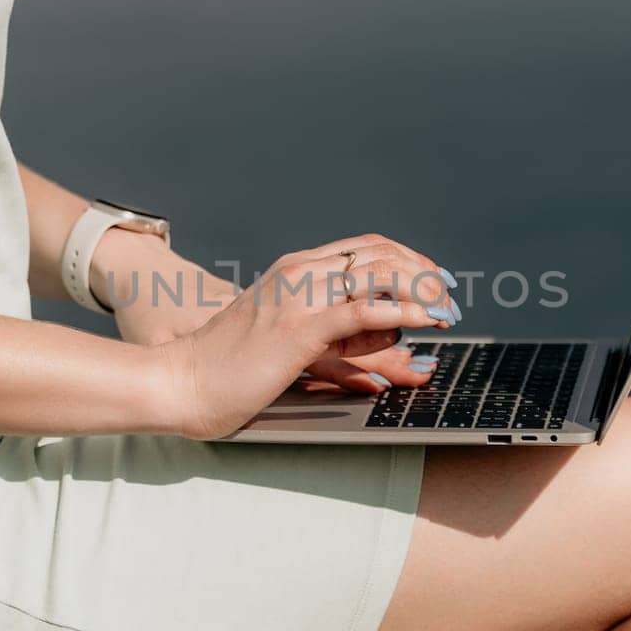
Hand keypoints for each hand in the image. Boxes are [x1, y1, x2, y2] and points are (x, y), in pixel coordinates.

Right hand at [156, 234, 459, 438]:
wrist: (181, 381)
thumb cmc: (227, 370)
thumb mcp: (284, 343)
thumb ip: (329, 343)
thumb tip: (380, 361)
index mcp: (295, 269)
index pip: (366, 248)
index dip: (408, 259)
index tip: (435, 279)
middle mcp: (300, 273)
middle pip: (380, 254)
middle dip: (423, 271)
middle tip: (449, 295)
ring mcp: (300, 296)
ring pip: (378, 274)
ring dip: (422, 288)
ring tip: (446, 309)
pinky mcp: (301, 327)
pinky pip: (366, 310)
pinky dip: (406, 311)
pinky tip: (427, 320)